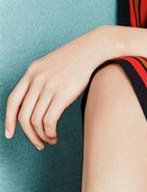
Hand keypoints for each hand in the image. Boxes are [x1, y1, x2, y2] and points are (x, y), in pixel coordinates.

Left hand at [4, 27, 112, 149]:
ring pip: (36, 121)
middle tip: (37, 143)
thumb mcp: (51, 66)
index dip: (9, 120)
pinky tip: (54, 135)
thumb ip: (39, 80)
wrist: (93, 48)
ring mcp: (49, 86)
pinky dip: (49, 132)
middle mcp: (37, 79)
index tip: (10, 134)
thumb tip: (34, 103)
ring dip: (41, 136)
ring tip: (49, 139)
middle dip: (29, 135)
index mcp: (31, 72)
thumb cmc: (75, 59)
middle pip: (23, 116)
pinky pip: (49, 121)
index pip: (13, 101)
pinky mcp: (63, 94)